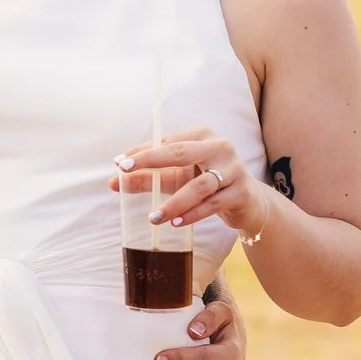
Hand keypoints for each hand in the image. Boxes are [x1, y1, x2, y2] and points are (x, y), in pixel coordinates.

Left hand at [111, 126, 271, 238]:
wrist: (247, 202)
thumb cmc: (206, 184)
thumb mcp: (175, 179)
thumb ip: (147, 179)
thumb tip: (113, 182)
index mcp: (201, 136)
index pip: (166, 142)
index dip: (141, 152)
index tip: (118, 163)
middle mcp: (219, 147)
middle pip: (181, 152)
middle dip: (150, 160)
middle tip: (124, 171)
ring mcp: (233, 169)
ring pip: (198, 186)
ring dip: (173, 203)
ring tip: (153, 218)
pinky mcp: (241, 192)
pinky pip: (212, 204)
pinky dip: (192, 214)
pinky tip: (175, 223)